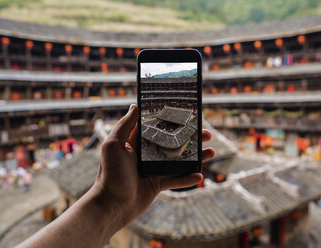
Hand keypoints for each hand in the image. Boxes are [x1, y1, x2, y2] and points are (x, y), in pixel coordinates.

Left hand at [93, 104, 214, 225]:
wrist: (111, 206)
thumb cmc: (109, 174)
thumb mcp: (113, 145)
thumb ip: (124, 126)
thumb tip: (135, 106)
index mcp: (136, 142)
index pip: (157, 127)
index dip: (172, 120)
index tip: (187, 114)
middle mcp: (146, 154)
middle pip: (173, 142)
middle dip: (191, 138)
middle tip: (207, 134)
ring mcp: (153, 169)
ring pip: (178, 160)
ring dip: (195, 157)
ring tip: (211, 152)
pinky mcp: (157, 184)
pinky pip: (176, 180)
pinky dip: (188, 178)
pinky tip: (199, 175)